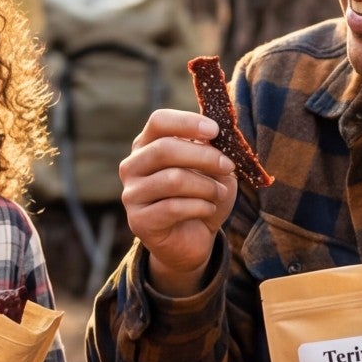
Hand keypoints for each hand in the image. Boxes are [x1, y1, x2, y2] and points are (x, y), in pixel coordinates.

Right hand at [119, 107, 238, 297]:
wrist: (193, 240)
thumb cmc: (201, 196)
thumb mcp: (213, 169)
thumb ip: (212, 149)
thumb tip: (217, 135)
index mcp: (147, 145)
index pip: (159, 121)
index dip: (187, 122)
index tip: (215, 130)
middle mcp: (132, 166)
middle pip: (165, 148)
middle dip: (204, 156)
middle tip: (229, 166)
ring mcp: (132, 194)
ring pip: (172, 179)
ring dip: (205, 186)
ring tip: (219, 193)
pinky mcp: (139, 220)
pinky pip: (173, 207)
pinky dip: (200, 207)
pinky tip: (209, 210)